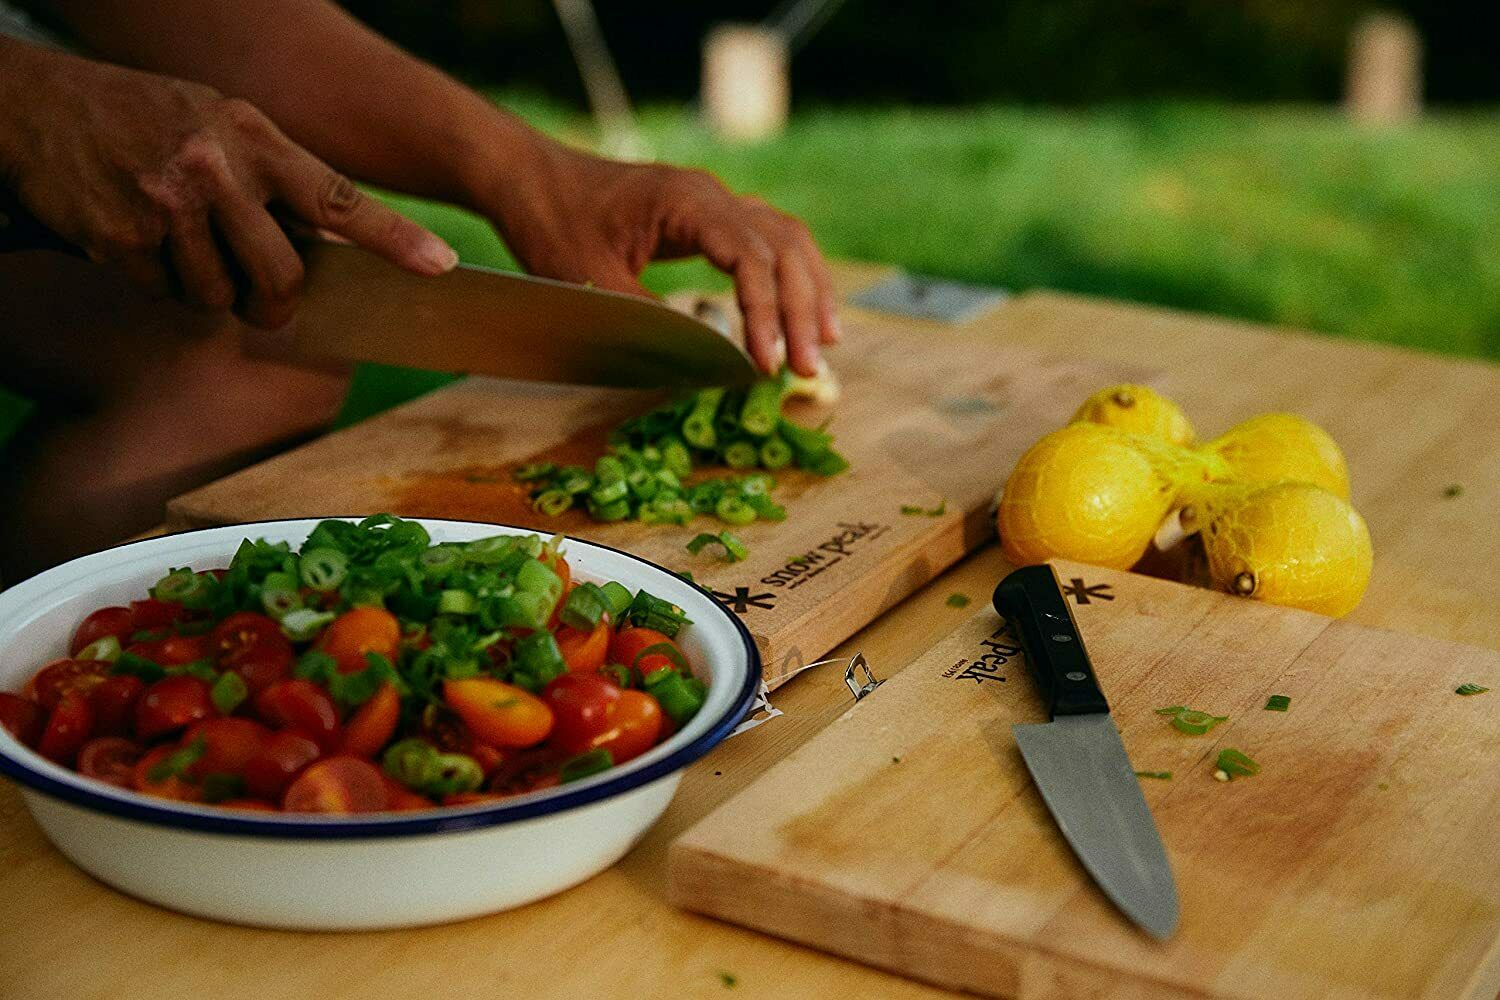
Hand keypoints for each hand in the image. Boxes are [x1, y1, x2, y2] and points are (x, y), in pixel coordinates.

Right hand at [0, 42, 455, 328]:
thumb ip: (275, 178)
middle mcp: (218, 169)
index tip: (441, 265)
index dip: (394, 237)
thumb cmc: (144, 117)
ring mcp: (169, 204)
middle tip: (264, 303)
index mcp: (255, 138)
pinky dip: (154, 280)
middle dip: (276, 303)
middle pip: (283, 275)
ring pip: (217, 295)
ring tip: (176, 239)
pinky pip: (162, 292)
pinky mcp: (123, 238)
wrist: (34, 105)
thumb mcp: (220, 124)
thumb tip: (332, 244)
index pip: (341, 196)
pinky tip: (133, 236)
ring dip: (203, 288)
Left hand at [481, 140, 838, 375]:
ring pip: (785, 239)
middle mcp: (710, 195)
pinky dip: (789, 277)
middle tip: (806, 368)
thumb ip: (645, 321)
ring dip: (809, 291)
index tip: (766, 364)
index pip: (750, 256)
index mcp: (685, 202)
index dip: (765, 314)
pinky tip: (800, 310)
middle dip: (800, 310)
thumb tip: (700, 364)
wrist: (528, 178)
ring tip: (824, 343)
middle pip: (782, 247)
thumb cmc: (551, 225)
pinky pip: (767, 239)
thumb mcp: (588, 281)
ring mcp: (713, 202)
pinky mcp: (708, 217)